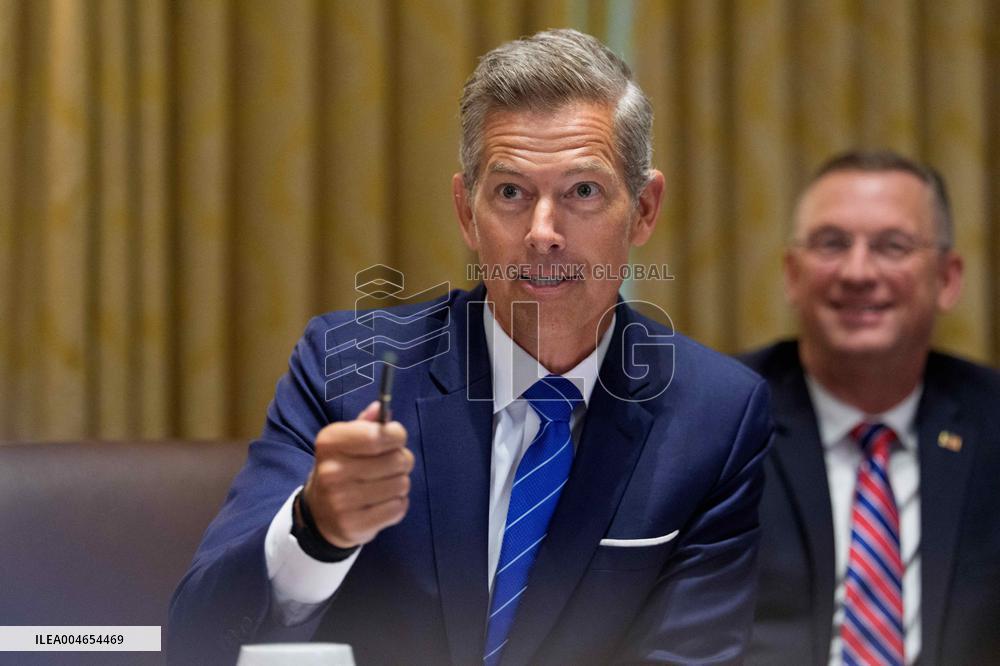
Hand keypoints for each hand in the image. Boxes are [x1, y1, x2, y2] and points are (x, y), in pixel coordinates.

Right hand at [303, 401, 412, 548]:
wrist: (320, 514)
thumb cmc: (341, 468)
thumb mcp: (346, 441)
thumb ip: (366, 424)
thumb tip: (381, 408)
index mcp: (329, 442)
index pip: (378, 435)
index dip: (397, 435)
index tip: (396, 438)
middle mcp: (331, 471)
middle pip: (397, 460)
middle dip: (402, 460)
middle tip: (392, 465)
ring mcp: (340, 501)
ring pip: (401, 484)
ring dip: (400, 483)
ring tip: (385, 484)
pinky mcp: (353, 525)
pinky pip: (398, 508)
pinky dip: (398, 504)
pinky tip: (383, 502)